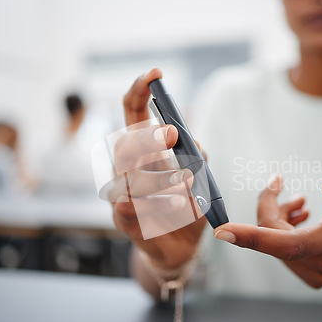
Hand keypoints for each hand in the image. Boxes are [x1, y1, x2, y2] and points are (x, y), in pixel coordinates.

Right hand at [112, 68, 205, 268]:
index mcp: (143, 151)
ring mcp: (122, 195)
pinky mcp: (125, 221)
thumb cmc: (186, 205)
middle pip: (126, 143)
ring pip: (130, 178)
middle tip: (170, 134)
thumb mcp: (199, 177)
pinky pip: (128, 210)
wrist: (179, 247)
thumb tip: (191, 141)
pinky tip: (170, 204)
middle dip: (147, 137)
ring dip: (161, 178)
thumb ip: (196, 156)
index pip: (133, 114)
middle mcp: (127, 169)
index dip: (140, 91)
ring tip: (188, 182)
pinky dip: (148, 206)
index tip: (155, 74)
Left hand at [213, 175, 321, 288]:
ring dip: (277, 218)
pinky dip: (281, 231)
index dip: (254, 238)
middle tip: (277, 184)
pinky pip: (280, 250)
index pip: (288, 244)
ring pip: (274, 243)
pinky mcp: (312, 277)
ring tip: (299, 203)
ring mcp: (318, 275)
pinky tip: (297, 217)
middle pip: (274, 236)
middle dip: (269, 207)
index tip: (222, 231)